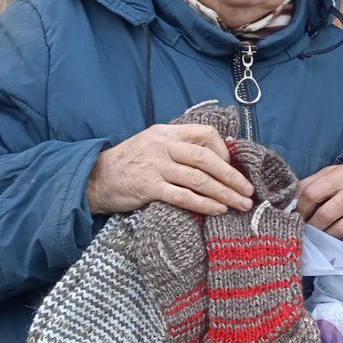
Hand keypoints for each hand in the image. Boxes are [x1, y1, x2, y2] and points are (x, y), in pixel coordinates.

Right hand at [86, 123, 253, 215]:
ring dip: (224, 193)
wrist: (94, 178)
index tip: (232, 168)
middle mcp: (163, 146)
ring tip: (240, 204)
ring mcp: (155, 166)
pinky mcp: (148, 187)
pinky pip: (183, 196)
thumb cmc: (129, 164)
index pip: (205, 134)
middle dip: (232, 177)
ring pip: (199, 179)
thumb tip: (214, 161)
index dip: (224, 151)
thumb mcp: (153, 145)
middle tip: (248, 192)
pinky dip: (204, 203)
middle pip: (206, 159)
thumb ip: (179, 148)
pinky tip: (217, 210)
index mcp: (167, 132)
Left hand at [296, 163, 342, 238]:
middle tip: (305, 228)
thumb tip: (291, 203)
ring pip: (335, 229)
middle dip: (310, 225)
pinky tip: (331, 234)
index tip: (297, 215)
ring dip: (322, 234)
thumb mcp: (331, 173)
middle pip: (323, 215)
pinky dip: (336, 237)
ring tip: (317, 233)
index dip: (300, 208)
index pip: (310, 193)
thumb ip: (310, 183)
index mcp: (340, 175)